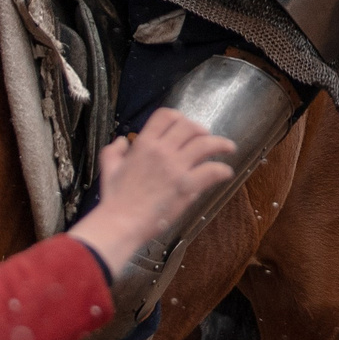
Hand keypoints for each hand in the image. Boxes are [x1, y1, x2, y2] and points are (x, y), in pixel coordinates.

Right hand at [67, 109, 237, 277]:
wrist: (121, 223)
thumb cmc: (114, 198)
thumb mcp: (108, 168)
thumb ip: (114, 151)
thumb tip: (122, 141)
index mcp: (144, 144)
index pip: (166, 116)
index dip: (178, 117)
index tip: (185, 125)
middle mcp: (162, 151)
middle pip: (190, 127)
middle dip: (202, 130)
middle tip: (208, 137)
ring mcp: (176, 167)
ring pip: (206, 145)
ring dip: (221, 144)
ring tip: (229, 148)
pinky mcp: (187, 186)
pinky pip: (212, 171)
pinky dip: (222, 170)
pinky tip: (226, 173)